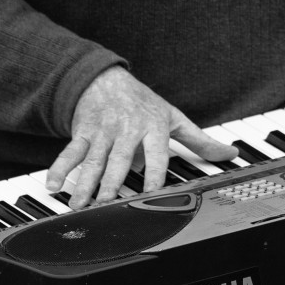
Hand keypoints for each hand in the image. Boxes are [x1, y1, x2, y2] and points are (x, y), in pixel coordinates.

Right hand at [45, 66, 238, 209]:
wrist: (106, 78)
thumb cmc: (144, 104)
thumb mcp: (173, 118)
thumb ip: (200, 140)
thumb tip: (230, 154)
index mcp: (153, 127)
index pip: (156, 154)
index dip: (155, 173)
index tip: (152, 194)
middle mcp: (128, 129)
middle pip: (120, 160)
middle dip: (113, 183)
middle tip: (107, 206)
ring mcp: (103, 130)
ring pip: (94, 160)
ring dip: (85, 183)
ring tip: (80, 206)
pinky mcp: (83, 131)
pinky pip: (71, 151)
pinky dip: (60, 168)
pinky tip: (53, 186)